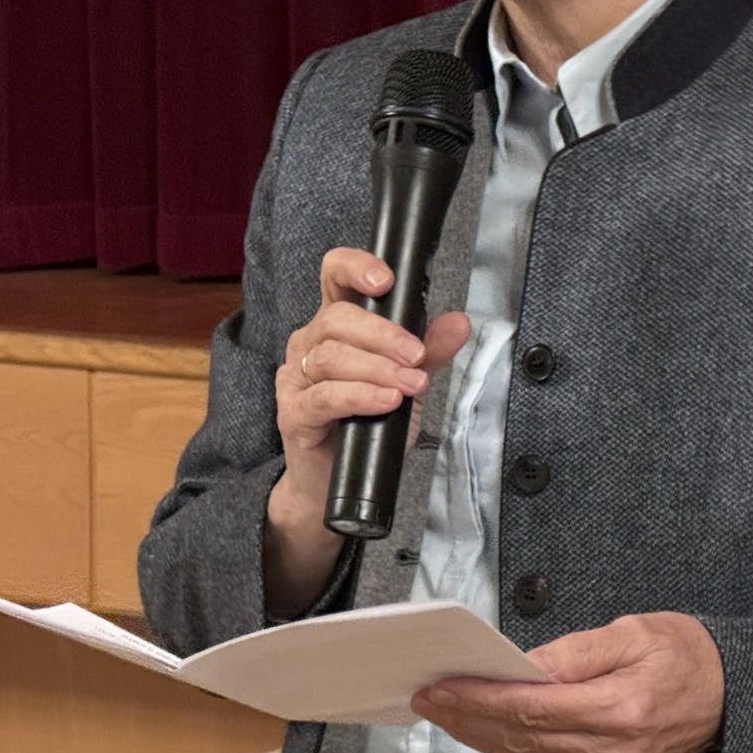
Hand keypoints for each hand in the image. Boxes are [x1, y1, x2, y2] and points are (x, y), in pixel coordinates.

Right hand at [262, 247, 470, 614]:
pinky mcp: (293, 413)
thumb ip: (430, 351)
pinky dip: (359, 395)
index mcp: (335, 324)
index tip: (387, 281)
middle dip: (382, 334)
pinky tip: (386, 401)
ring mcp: (296, 378)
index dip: (355, 267)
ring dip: (377, 368)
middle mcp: (309, 343)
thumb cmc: (367, 424)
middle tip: (417, 357)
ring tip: (411, 385)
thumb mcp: (407, 382)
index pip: (334, 275)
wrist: (337, 485)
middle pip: (336, 318)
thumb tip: (459, 322)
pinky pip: (325, 397)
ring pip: (331, 356)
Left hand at [411, 613, 724, 752]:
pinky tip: (486, 728)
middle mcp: (616, 749)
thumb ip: (575, 651)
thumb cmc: (688, 657)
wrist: (732, 696)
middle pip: (523, 738)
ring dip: (482, 735)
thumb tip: (525, 664)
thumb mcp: (633, 631)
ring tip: (446, 710)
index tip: (446, 687)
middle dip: (468, 717)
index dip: (481, 699)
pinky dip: (513, 746)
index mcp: (622, 707)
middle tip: (430, 698)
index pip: (533, 708)